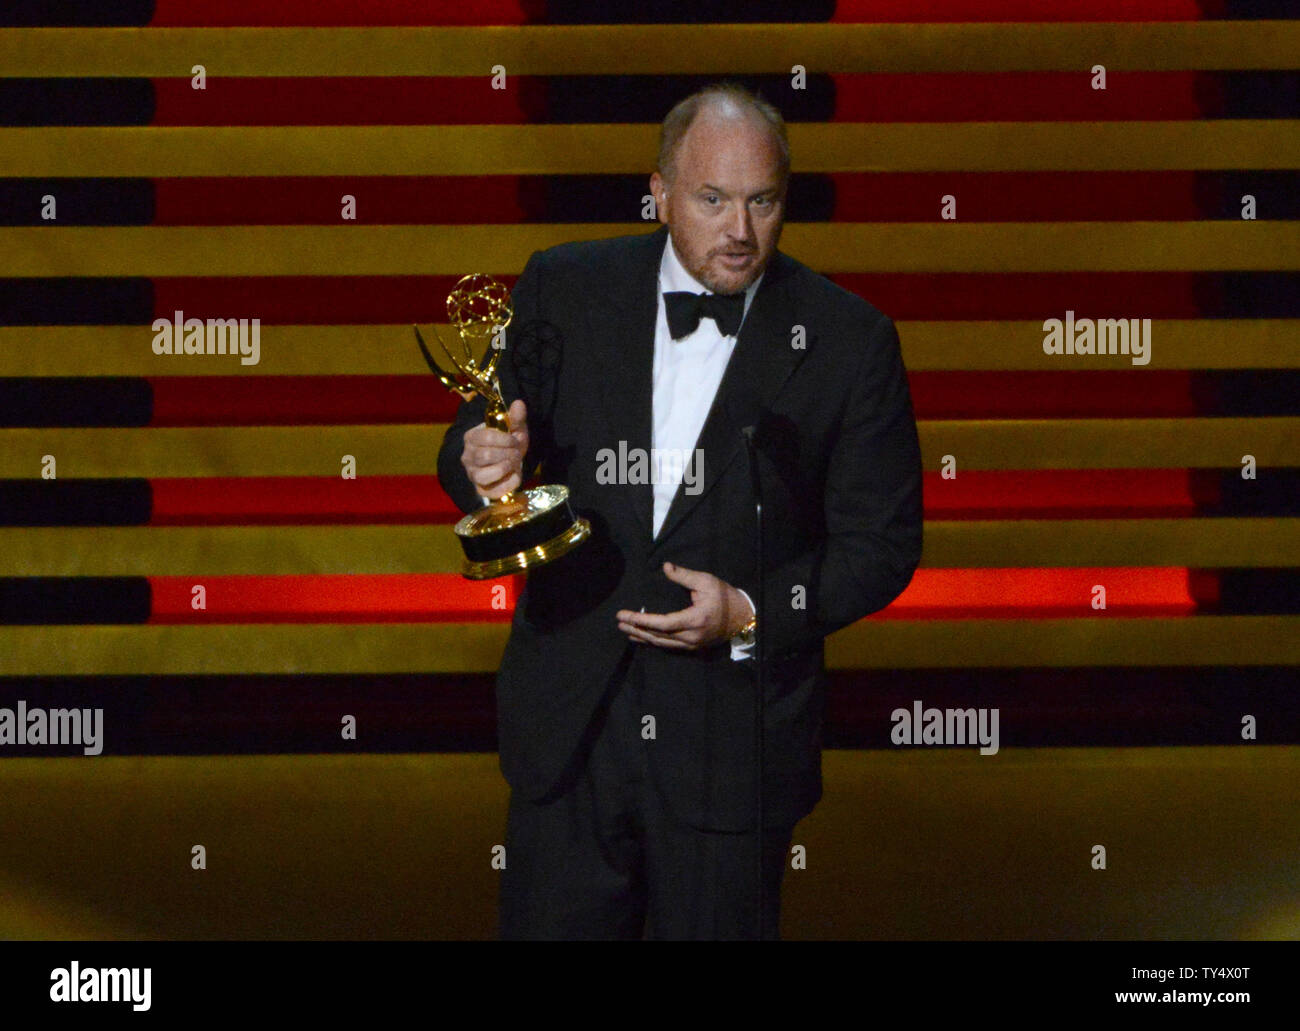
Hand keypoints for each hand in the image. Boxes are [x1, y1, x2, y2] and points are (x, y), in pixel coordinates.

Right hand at [461, 399, 527, 498]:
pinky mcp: (481, 490)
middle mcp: (467, 456)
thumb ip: (516, 417)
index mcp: (472, 437)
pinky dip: (509, 484)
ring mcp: (472, 474)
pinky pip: (492, 492)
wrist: (509, 461)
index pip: (486, 437)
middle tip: (517, 452)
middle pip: (486, 456)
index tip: (516, 439)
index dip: (506, 439)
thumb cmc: (509, 443)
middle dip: (508, 454)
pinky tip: (514, 475)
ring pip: (485, 474)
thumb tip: (518, 404)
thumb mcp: (513, 429)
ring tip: (514, 463)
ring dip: (506, 468)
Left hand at [616, 562, 753, 650]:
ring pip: (661, 644)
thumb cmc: (725, 597)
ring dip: (642, 637)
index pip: (661, 623)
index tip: (623, 614)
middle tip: (618, 623)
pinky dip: (654, 642)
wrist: (745, 618)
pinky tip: (643, 638)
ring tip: (626, 631)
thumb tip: (665, 567)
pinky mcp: (693, 647)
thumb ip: (684, 576)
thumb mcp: (707, 582)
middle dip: (636, 629)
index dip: (640, 620)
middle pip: (657, 636)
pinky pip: (669, 646)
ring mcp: (692, 645)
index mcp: (694, 620)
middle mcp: (691, 637)